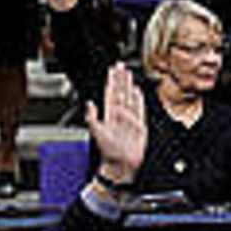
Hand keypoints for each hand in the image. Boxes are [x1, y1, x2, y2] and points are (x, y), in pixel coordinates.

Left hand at [87, 63, 146, 186]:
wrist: (121, 164)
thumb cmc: (109, 152)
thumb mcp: (96, 134)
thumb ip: (92, 118)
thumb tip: (90, 104)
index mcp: (109, 115)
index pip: (110, 93)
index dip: (112, 81)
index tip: (112, 70)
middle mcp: (119, 115)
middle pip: (120, 92)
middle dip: (120, 79)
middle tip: (120, 66)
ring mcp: (129, 119)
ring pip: (129, 98)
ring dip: (128, 85)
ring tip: (128, 74)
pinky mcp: (139, 125)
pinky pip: (140, 109)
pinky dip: (139, 99)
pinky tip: (137, 91)